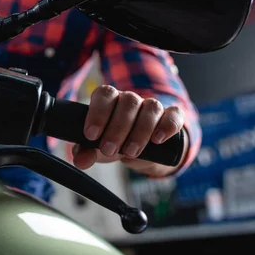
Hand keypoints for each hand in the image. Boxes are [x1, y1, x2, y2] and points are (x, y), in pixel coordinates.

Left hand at [72, 85, 187, 176]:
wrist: (142, 151)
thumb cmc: (116, 143)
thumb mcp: (99, 149)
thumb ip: (87, 152)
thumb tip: (80, 160)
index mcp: (110, 100)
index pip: (104, 94)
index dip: (98, 113)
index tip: (91, 135)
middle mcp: (131, 100)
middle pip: (128, 102)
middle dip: (117, 128)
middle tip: (109, 150)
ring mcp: (152, 107)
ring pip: (151, 107)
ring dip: (140, 131)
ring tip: (130, 152)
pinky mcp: (172, 117)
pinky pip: (174, 115)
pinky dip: (167, 125)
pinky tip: (158, 139)